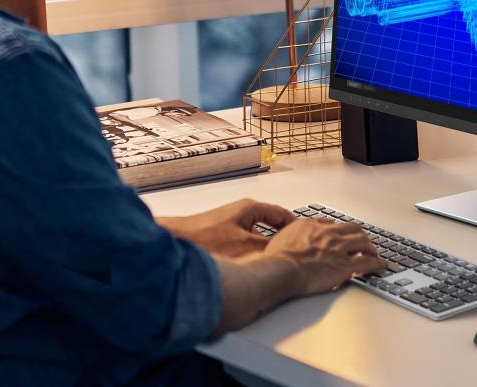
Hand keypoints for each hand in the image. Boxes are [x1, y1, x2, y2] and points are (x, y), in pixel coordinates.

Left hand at [158, 198, 294, 257]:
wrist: (172, 241)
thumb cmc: (204, 239)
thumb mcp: (246, 246)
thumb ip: (269, 248)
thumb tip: (287, 252)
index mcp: (250, 209)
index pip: (282, 214)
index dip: (296, 227)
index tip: (305, 238)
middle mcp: (240, 213)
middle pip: (270, 225)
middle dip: (281, 240)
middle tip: (293, 252)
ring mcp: (229, 224)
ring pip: (256, 236)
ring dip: (264, 248)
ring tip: (272, 262)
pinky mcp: (218, 235)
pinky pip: (244, 243)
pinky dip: (250, 253)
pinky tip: (249, 267)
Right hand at [264, 218, 385, 294]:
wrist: (281, 269)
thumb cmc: (276, 259)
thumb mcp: (280, 239)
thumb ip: (289, 237)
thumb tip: (288, 241)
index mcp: (311, 226)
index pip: (330, 224)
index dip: (338, 231)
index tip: (340, 236)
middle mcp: (327, 233)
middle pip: (352, 228)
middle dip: (359, 235)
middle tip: (362, 241)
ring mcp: (338, 248)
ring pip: (363, 241)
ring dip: (371, 247)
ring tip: (373, 252)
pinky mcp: (345, 265)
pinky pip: (368, 262)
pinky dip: (377, 263)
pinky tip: (381, 265)